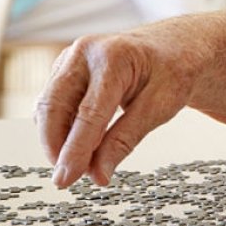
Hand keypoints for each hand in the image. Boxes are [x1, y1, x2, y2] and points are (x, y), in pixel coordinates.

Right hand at [36, 23, 207, 188]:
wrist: (176, 47)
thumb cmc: (174, 70)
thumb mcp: (163, 105)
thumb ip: (127, 138)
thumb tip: (99, 174)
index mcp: (113, 56)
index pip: (89, 112)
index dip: (75, 149)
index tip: (67, 178)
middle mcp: (85, 52)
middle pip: (55, 106)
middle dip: (55, 146)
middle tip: (66, 178)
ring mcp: (72, 59)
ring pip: (49, 106)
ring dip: (57, 139)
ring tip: (78, 164)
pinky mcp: (66, 70)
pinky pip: (54, 103)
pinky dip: (62, 127)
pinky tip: (76, 145)